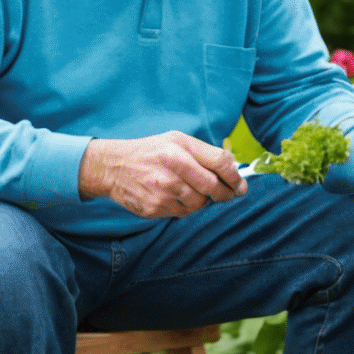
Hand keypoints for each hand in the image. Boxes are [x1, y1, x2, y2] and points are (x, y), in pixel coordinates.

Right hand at [79, 131, 244, 217]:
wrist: (113, 167)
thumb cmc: (150, 152)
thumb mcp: (176, 140)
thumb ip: (205, 152)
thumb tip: (233, 169)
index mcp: (179, 150)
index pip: (220, 164)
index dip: (236, 177)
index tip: (240, 184)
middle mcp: (172, 171)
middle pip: (214, 187)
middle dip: (225, 193)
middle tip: (228, 193)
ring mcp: (163, 192)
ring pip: (200, 204)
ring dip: (203, 200)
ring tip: (192, 190)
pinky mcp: (156, 209)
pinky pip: (184, 213)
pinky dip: (186, 207)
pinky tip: (177, 196)